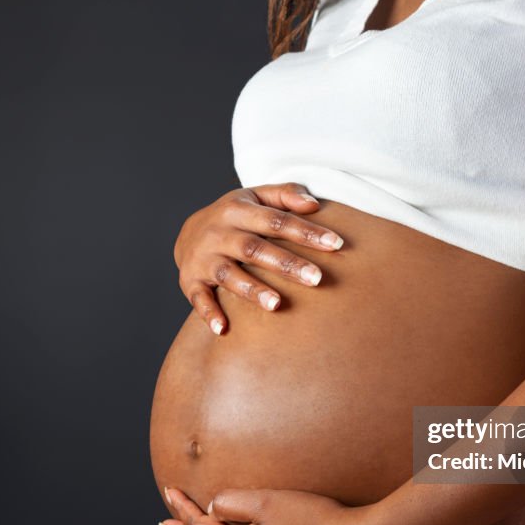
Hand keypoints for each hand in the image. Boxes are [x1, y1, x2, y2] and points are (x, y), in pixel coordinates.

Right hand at [174, 183, 344, 334]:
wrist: (188, 233)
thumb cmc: (236, 218)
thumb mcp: (256, 198)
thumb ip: (285, 195)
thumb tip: (314, 204)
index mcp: (238, 210)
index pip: (276, 220)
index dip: (306, 232)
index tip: (336, 244)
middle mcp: (219, 233)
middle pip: (255, 249)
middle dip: (286, 264)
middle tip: (317, 278)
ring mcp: (204, 258)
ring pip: (228, 274)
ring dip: (252, 290)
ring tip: (277, 305)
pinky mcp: (190, 281)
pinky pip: (199, 298)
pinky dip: (209, 314)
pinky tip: (224, 329)